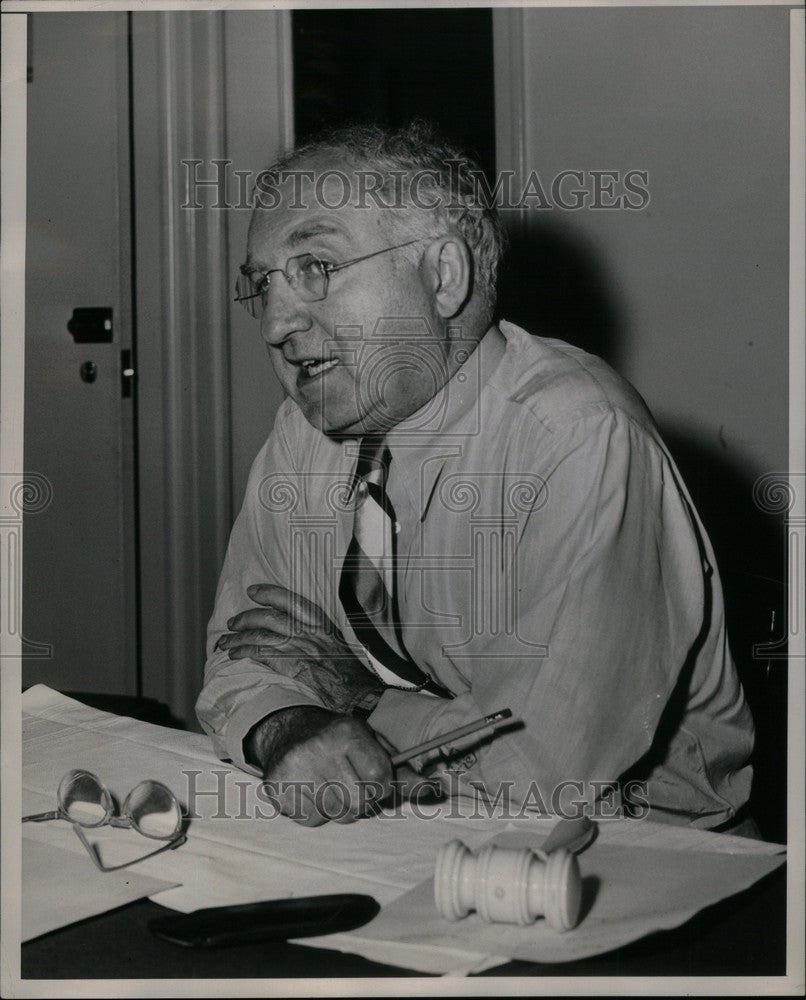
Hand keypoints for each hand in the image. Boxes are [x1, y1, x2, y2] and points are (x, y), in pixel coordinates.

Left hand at [217, 584, 384, 714]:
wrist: (361, 696)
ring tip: (225, 642)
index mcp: (322, 625)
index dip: (268, 593)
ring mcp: (300, 648)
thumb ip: (318, 639)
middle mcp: (309, 632)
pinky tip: (234, 655)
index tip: (253, 591)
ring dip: (238, 637)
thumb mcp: (338, 647)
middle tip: (233, 623)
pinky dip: (244, 652)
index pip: (291, 600)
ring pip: (260, 636)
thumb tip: (302, 638)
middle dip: (246, 618)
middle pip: (269, 617)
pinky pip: (260, 654)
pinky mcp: (292, 666)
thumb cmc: (352, 676)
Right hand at [247, 706, 392, 826]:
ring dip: (339, 808)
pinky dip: (317, 812)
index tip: (374, 779)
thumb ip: (400, 770)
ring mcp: (296, 768)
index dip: (382, 785)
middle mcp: (320, 747)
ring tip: (330, 785)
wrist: (289, 731)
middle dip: (361, 800)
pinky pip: (312, 820)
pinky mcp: (277, 787)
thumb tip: (431, 787)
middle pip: (359, 802)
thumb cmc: (340, 742)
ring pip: (336, 815)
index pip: (380, 777)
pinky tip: (311, 791)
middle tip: (351, 783)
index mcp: (347, 732)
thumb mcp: (371, 744)